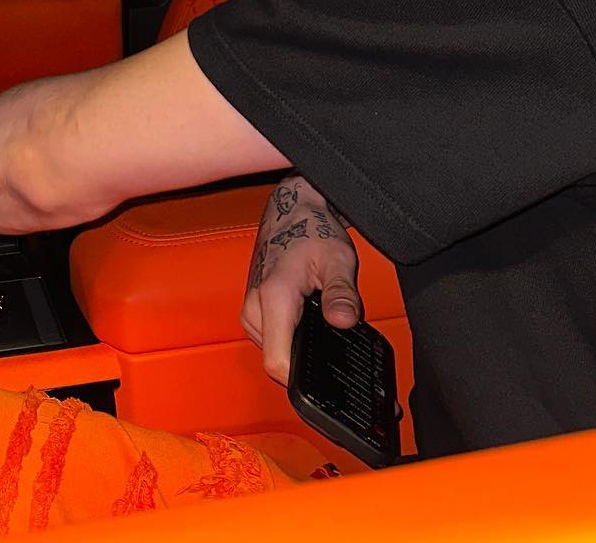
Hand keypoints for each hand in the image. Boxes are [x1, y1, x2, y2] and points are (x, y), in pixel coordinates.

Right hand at [241, 175, 359, 385]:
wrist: (290, 212)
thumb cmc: (312, 231)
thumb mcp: (338, 259)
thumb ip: (342, 293)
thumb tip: (343, 321)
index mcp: (274, 298)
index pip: (277, 364)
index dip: (303, 382)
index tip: (329, 383)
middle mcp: (255, 307)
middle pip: (278, 362)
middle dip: (306, 364)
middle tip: (334, 349)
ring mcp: (251, 310)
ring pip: (274, 353)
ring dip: (297, 350)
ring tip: (320, 329)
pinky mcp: (254, 310)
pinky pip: (271, 340)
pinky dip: (289, 339)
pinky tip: (307, 324)